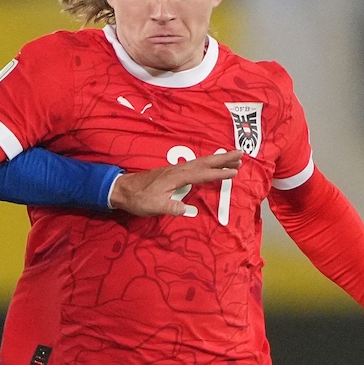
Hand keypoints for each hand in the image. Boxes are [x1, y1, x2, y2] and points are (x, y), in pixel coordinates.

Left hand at [108, 151, 239, 217]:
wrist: (122, 190)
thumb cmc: (138, 199)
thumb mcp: (154, 206)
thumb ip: (171, 208)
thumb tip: (185, 210)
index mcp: (177, 177)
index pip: (202, 174)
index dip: (219, 173)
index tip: (234, 171)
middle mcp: (178, 170)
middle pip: (204, 162)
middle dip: (223, 159)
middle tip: (241, 154)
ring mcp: (175, 170)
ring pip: (200, 162)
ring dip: (216, 159)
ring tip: (232, 157)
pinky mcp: (172, 172)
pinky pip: (194, 164)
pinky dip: (206, 162)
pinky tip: (209, 164)